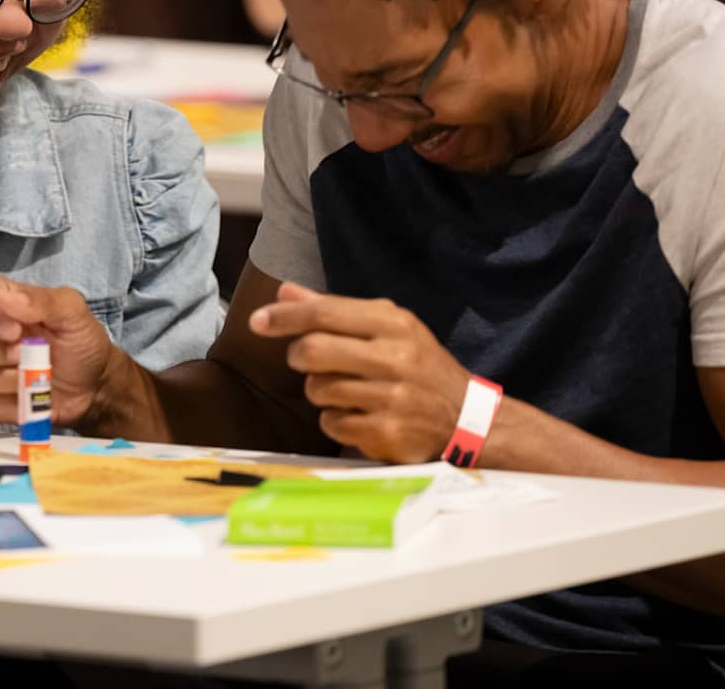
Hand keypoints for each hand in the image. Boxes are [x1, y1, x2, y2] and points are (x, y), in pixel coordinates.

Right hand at [0, 277, 118, 426]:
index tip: (15, 331)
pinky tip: (23, 397)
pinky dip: (2, 405)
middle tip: (23, 355)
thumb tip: (1, 301)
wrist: (92, 385)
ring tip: (32, 376)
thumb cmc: (78, 341)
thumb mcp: (70, 311)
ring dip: (3, 380)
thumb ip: (39, 300)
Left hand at [249, 282, 474, 463]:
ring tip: (346, 390)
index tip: (257, 321)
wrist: (466, 417)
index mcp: (393, 323)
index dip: (285, 317)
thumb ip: (334, 310)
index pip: (324, 313)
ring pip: (318, 389)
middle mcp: (395, 358)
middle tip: (309, 361)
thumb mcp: (386, 328)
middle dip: (299, 357)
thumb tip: (284, 292)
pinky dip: (335, 420)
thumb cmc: (417, 366)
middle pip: (313, 351)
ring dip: (319, 391)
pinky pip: (332, 422)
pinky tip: (358, 415)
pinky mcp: (388, 433)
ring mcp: (393, 397)